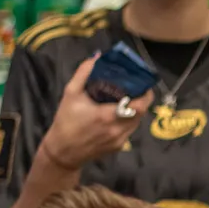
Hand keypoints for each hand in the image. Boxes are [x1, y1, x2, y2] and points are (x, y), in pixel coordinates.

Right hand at [34, 55, 151, 172]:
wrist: (62, 151)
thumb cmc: (65, 120)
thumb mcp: (70, 93)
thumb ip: (84, 73)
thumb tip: (97, 57)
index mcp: (108, 115)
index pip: (140, 104)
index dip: (146, 93)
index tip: (143, 82)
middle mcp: (117, 129)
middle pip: (142, 112)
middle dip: (141, 99)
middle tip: (136, 88)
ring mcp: (120, 139)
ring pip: (138, 121)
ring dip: (136, 109)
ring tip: (128, 99)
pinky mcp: (119, 146)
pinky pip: (130, 130)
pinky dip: (129, 119)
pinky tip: (119, 113)